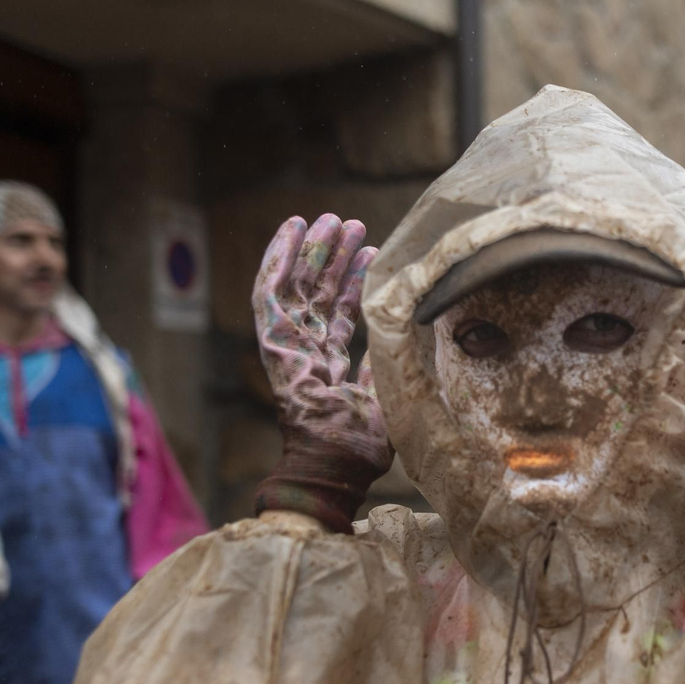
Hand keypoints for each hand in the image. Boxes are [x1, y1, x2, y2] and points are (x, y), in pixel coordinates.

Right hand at [253, 214, 391, 532]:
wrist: (337, 464)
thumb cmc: (365, 444)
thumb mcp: (392, 390)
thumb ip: (393, 355)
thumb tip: (417, 320)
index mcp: (328, 369)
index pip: (339, 316)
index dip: (353, 282)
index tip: (370, 249)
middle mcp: (305, 356)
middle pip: (318, 295)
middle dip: (334, 257)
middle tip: (352, 223)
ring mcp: (287, 350)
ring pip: (298, 286)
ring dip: (314, 250)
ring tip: (335, 219)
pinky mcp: (272, 345)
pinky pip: (268, 294)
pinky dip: (277, 259)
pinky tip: (291, 229)